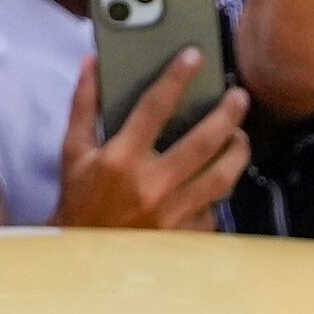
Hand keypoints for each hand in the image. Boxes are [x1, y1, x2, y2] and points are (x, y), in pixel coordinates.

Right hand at [54, 49, 250, 229]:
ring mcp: (170, 215)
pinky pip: (213, 211)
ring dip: (237, 153)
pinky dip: (219, 193)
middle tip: (239, 97)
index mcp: (120, 159)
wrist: (81, 258)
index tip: (194, 55)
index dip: (176, 78)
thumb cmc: (79, 200)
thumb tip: (92, 62)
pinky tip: (220, 178)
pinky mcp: (182, 237)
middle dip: (228, 114)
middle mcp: (149, 186)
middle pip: (203, 142)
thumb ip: (84, 106)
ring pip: (221, 178)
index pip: (155, 108)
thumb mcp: (74, 152)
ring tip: (240, 137)